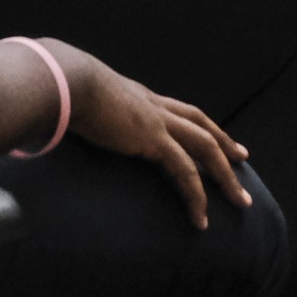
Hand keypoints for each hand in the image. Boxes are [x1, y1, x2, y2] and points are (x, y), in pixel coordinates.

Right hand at [45, 40, 252, 229]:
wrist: (64, 77)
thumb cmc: (58, 84)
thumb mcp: (72, 94)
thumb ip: (72, 106)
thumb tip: (53, 114)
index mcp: (136, 96)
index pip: (176, 109)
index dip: (196, 122)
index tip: (211, 133)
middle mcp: (152, 104)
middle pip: (200, 123)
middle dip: (224, 143)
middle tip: (242, 159)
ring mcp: (156, 120)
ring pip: (205, 147)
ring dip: (225, 175)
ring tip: (240, 200)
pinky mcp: (152, 139)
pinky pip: (185, 172)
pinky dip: (197, 196)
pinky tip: (201, 219)